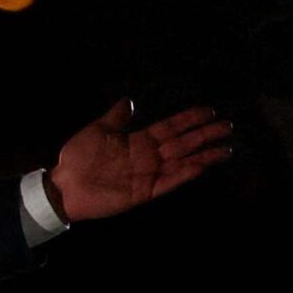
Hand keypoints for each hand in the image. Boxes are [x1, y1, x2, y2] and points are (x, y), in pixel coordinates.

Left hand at [47, 99, 231, 221]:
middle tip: (228, 126)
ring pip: (182, 162)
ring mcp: (148, 174)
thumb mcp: (98, 130)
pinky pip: (169, 182)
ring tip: (226, 149)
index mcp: (138, 140)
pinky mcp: (144, 192)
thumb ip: (117, 117)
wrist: (64, 185)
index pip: (170, 127)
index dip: (189, 119)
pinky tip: (201, 166)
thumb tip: (130, 100)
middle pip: (183, 143)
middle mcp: (148, 156)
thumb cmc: (78, 156)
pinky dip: (185, 174)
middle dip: (205, 135)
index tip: (209, 110)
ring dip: (204, 155)